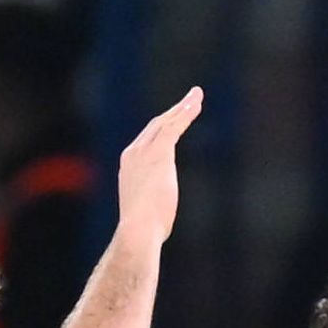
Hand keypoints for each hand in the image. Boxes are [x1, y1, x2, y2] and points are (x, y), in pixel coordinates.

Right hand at [114, 88, 205, 246]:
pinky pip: (174, 127)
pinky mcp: (159, 153)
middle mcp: (134, 153)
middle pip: (156, 125)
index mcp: (130, 165)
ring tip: (197, 96)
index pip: (148, 139)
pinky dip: (185, 114)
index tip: (176, 119)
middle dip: (174, 111)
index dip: (164, 127)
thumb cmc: (145, 230)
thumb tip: (158, 220)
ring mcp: (145, 152)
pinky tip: (196, 105)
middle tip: (190, 99)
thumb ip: (153, 206)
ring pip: (166, 122)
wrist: (138, 230)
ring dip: (183, 107)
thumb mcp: (147, 213)